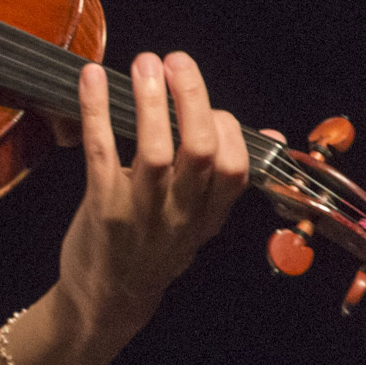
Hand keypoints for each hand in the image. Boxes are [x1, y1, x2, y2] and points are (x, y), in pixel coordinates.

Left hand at [56, 51, 250, 346]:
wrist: (105, 303)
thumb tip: (272, 133)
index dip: (226, 127)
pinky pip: (102, 153)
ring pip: (155, 151)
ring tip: (144, 62)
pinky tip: (92, 79)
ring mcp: (142, 214)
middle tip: (176, 61)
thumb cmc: (153, 251)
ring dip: (150, 100)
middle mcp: (182, 215)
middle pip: (200, 150)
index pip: (236, 166)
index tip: (209, 105)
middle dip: (191, 98)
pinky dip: (96, 111)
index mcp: (210, 215)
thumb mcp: (201, 221)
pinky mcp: (102, 210)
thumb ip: (227, 177)